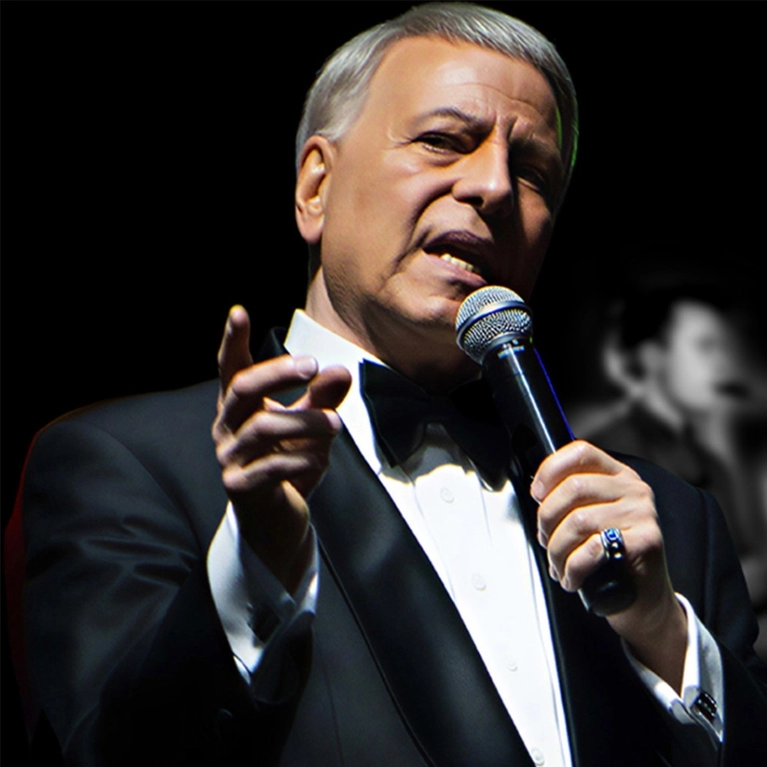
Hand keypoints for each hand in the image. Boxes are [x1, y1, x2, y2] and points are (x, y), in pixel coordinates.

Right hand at [212, 306, 351, 591]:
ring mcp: (229, 457)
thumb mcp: (310, 426)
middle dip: (277, 373)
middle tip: (313, 365)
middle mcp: (226, 427)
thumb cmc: (289, 463)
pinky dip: (301, 459)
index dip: (231, 340)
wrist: (278, 521)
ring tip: (336, 424)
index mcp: (239, 407)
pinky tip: (320, 459)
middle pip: (242, 388)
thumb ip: (322, 399)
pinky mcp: (239, 486)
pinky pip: (270, 466)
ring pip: (263, 427)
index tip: (238, 312)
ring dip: (305, 422)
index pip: (230, 368)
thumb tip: (342, 371)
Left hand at [532, 440, 686, 690]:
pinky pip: (592, 549)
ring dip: (557, 550)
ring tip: (558, 564)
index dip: (550, 470)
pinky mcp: (646, 542)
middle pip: (573, 487)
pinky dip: (573, 568)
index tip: (537, 493)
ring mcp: (642, 514)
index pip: (580, 453)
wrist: (644, 597)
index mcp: (618, 475)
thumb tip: (539, 492)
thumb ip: (573, 498)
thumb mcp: (593, 516)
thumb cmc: (610, 555)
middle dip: (547, 519)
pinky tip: (572, 577)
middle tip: (545, 539)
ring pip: (577, 521)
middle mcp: (634, 489)